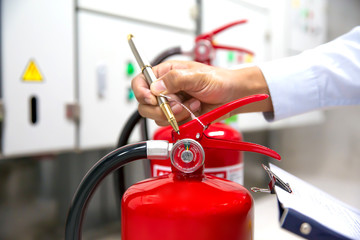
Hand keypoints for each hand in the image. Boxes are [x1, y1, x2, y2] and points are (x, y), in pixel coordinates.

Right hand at [132, 60, 272, 125]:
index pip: (140, 81)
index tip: (151, 98)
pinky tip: (194, 110)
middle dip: (161, 108)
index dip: (141, 91)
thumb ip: (175, 79)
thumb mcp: (197, 75)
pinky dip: (183, 120)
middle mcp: (165, 89)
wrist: (232, 95)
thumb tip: (156, 87)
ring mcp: (171, 104)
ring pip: (157, 116)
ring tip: (192, 104)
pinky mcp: (178, 116)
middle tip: (177, 105)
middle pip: (145, 104)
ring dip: (176, 114)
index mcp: (165, 74)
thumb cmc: (217, 80)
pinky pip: (171, 124)